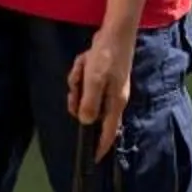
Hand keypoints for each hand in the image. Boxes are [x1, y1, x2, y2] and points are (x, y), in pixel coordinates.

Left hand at [68, 28, 136, 156]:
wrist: (115, 32)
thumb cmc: (106, 57)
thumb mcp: (94, 81)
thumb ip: (89, 103)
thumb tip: (84, 122)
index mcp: (114, 103)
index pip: (108, 132)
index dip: (100, 146)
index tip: (93, 160)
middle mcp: (113, 98)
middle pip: (90, 110)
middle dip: (79, 98)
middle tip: (76, 85)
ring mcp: (108, 86)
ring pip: (84, 93)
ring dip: (78, 80)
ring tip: (83, 65)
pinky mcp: (102, 75)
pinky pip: (85, 80)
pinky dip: (81, 71)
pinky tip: (85, 59)